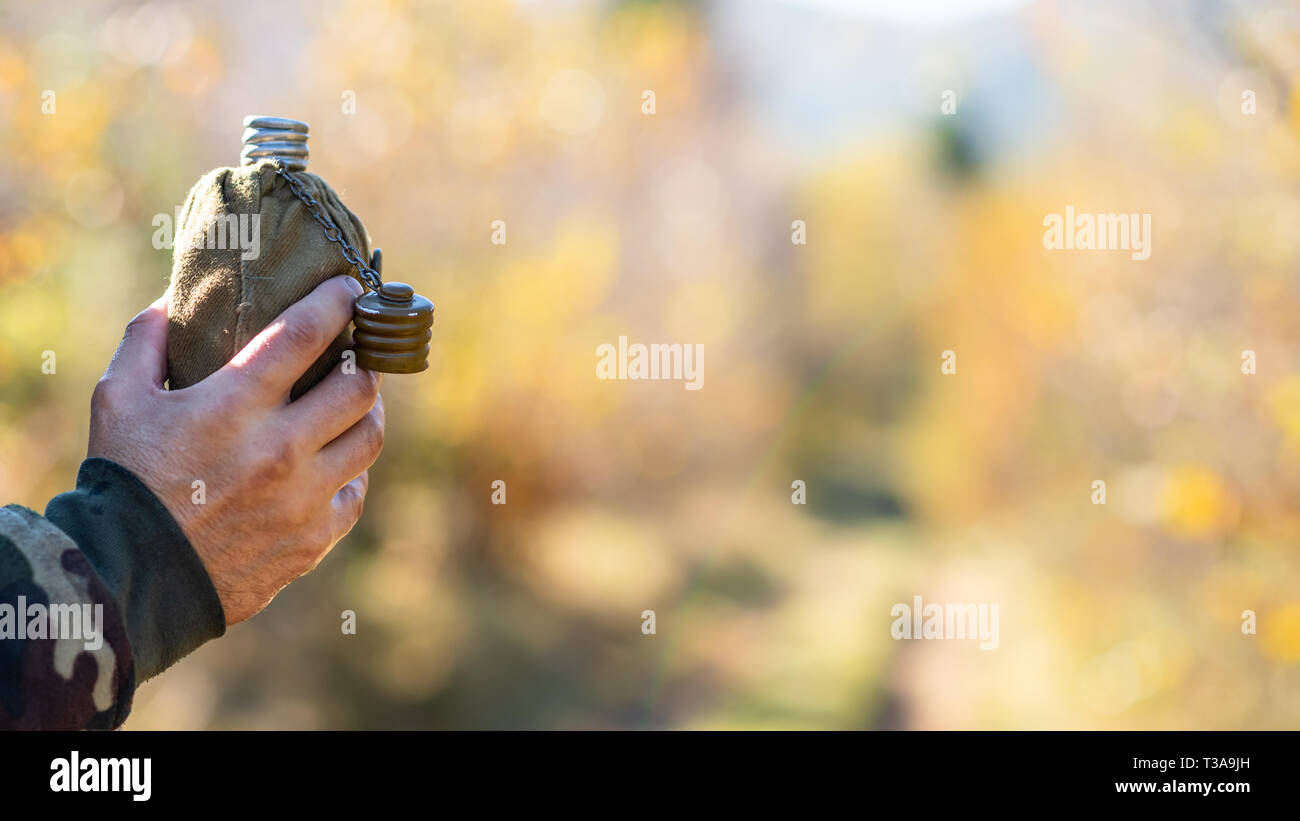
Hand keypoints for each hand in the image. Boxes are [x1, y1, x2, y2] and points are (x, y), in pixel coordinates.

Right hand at [88, 276, 383, 624]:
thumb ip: (146, 341)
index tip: (351, 289)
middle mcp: (281, 448)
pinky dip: (350, 473)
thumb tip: (170, 299)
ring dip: (368, 413)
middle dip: (365, 359)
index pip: (308, 333)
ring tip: (354, 401)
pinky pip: (354, 493)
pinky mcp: (312, 539)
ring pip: (370, 439)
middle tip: (358, 351)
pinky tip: (334, 461)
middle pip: (359, 385)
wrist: (128, 578)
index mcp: (236, 404)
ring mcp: (303, 497)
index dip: (338, 301)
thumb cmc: (123, 481)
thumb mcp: (117, 399)